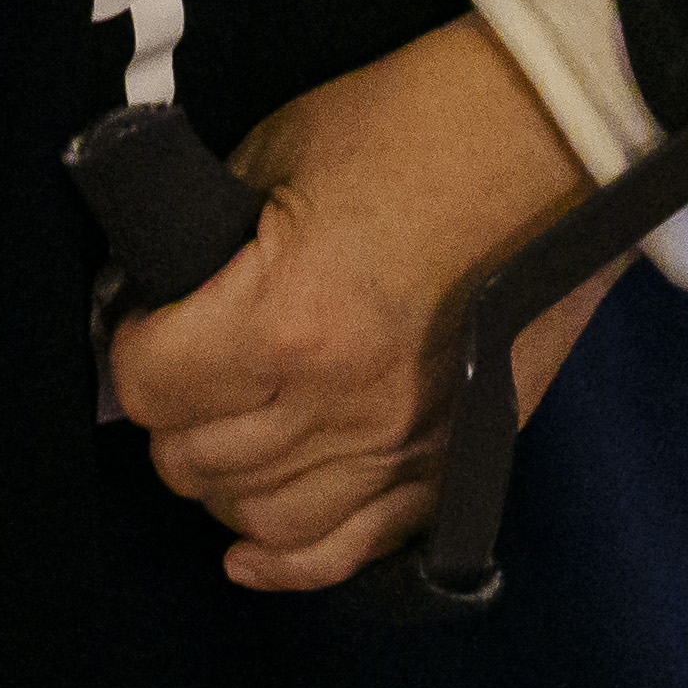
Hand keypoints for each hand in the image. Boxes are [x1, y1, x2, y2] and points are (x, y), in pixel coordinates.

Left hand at [103, 15, 629, 589]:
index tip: (144, 324)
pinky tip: (250, 553)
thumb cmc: (411, 124)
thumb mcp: (276, 153)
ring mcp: (404, 446)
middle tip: (181, 370)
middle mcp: (340, 402)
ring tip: (220, 435)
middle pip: (197, 461)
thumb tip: (151, 296)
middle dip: (171, 417)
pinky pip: (358, 550)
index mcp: (286, 318)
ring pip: (265, 519)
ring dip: (223, 486)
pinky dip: (294, 563)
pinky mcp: (453, 463)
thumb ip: (206, 242)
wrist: (553, 139)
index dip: (134, 351)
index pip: (151, 386)